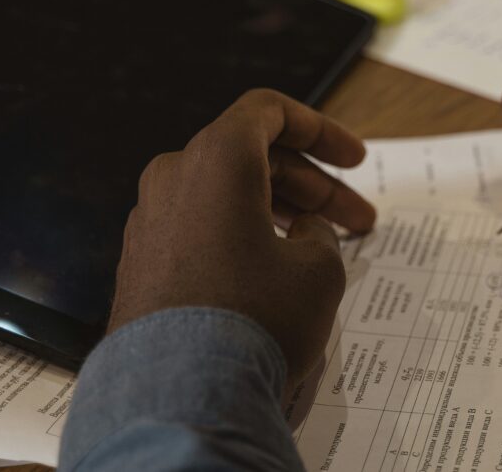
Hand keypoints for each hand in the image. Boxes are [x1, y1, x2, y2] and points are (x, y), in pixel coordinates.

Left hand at [109, 89, 375, 389]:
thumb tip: (304, 235)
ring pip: (226, 196)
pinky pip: (201, 228)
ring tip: (321, 250)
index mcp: (217, 159)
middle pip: (253, 159)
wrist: (182, 391)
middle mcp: (174, 178)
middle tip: (358, 222)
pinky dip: (243, 236)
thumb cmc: (253, 320)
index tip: (355, 159)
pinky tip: (275, 273)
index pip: (268, 111)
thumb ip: (320, 235)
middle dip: (313, 187)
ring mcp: (151, 221)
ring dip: (280, 213)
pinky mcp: (142, 262)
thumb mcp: (319, 270)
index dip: (321, 130)